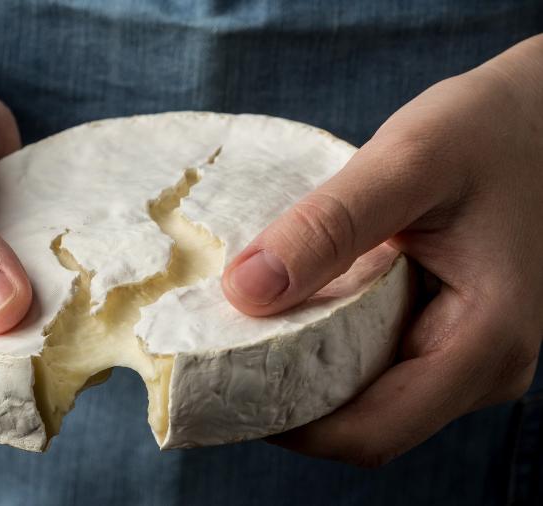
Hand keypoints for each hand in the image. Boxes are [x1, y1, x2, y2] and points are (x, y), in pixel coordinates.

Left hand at [221, 35, 542, 466]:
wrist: (540, 113)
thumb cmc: (488, 129)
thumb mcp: (408, 161)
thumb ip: (329, 225)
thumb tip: (244, 291)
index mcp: (486, 343)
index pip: (371, 431)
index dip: (289, 426)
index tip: (221, 387)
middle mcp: (486, 368)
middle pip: (367, 425)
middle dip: (289, 403)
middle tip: (217, 360)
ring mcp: (470, 355)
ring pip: (371, 399)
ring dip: (306, 377)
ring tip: (242, 335)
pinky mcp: (452, 333)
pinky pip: (381, 364)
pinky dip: (329, 350)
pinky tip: (289, 313)